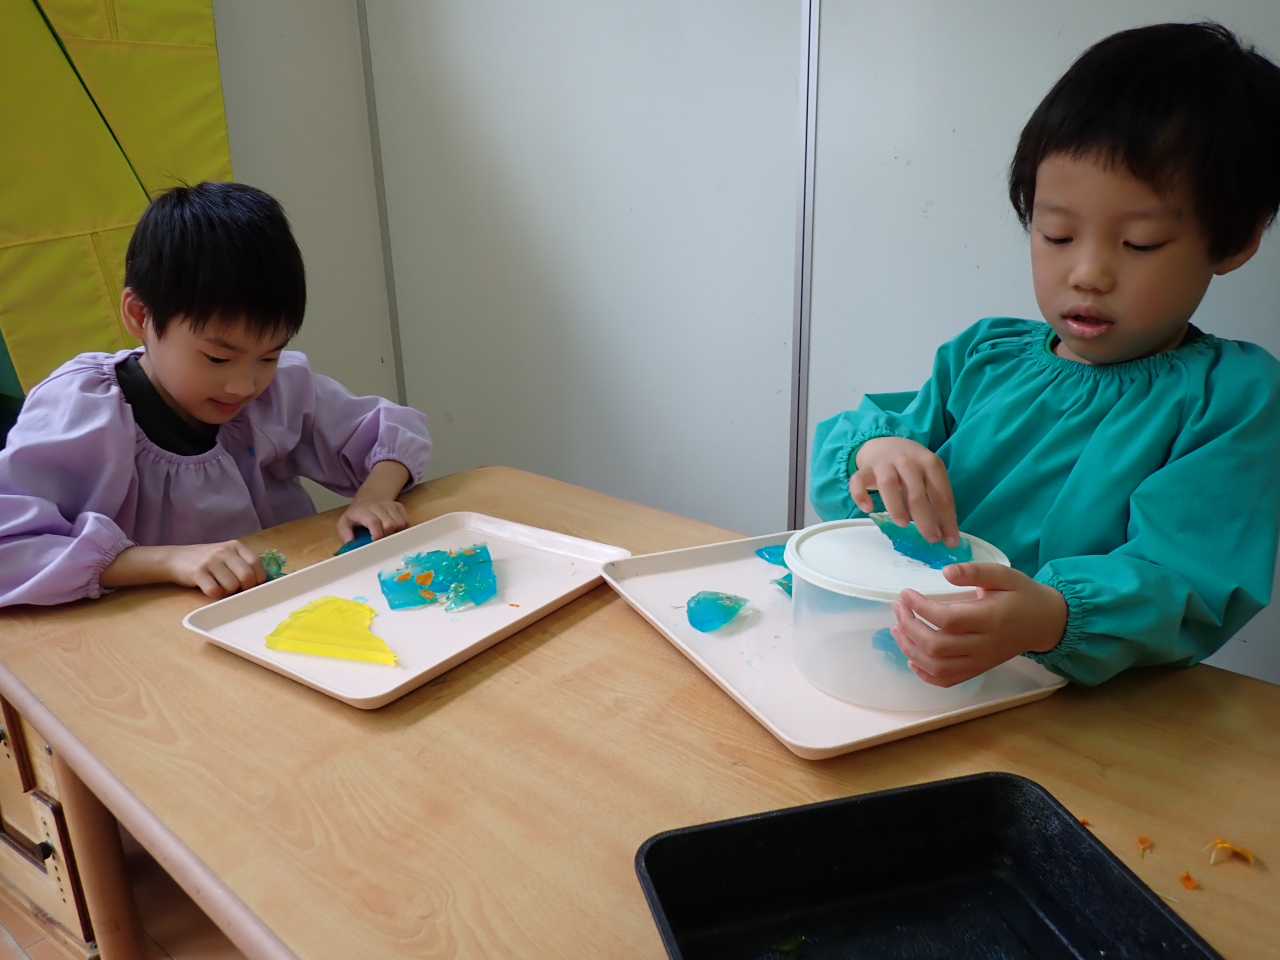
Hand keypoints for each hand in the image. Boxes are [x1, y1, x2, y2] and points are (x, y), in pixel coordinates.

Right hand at [165, 541, 266, 598]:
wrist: (175, 558)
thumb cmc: (207, 561)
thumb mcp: (227, 556)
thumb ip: (242, 564)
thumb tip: (261, 583)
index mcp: (235, 546)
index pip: (256, 563)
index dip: (257, 578)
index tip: (252, 585)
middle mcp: (224, 551)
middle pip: (247, 576)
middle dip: (245, 588)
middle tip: (236, 589)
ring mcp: (210, 561)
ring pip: (232, 586)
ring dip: (228, 592)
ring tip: (220, 586)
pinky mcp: (197, 572)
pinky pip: (215, 590)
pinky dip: (215, 594)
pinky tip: (210, 588)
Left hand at [338, 499, 409, 541]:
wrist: (369, 498)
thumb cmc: (356, 515)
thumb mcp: (344, 522)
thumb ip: (344, 532)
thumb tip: (350, 541)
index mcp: (362, 511)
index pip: (373, 521)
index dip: (377, 534)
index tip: (376, 542)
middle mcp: (378, 506)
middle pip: (389, 524)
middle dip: (386, 536)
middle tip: (381, 541)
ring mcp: (390, 505)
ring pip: (400, 524)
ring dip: (395, 533)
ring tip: (387, 535)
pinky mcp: (399, 506)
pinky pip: (406, 521)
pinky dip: (402, 529)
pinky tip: (394, 530)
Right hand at [851, 437, 957, 545]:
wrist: (885, 445)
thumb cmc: (912, 467)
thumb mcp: (929, 475)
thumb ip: (936, 497)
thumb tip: (946, 532)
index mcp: (930, 463)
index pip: (941, 494)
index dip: (947, 519)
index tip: (950, 541)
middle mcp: (908, 462)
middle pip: (916, 492)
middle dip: (925, 519)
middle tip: (931, 538)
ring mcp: (884, 464)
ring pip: (888, 485)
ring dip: (896, 506)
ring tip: (902, 524)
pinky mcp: (865, 469)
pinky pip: (858, 481)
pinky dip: (860, 495)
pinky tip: (867, 509)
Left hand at [889, 562, 1066, 686]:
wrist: (1044, 623)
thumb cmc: (1022, 595)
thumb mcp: (1004, 575)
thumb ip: (975, 572)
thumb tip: (945, 572)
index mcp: (990, 619)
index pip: (947, 619)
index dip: (920, 607)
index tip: (906, 593)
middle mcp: (984, 645)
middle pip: (936, 646)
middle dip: (909, 627)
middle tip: (898, 608)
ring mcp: (980, 661)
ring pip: (937, 667)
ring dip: (911, 650)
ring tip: (897, 629)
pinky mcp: (978, 669)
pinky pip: (947, 680)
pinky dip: (925, 674)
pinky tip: (912, 658)